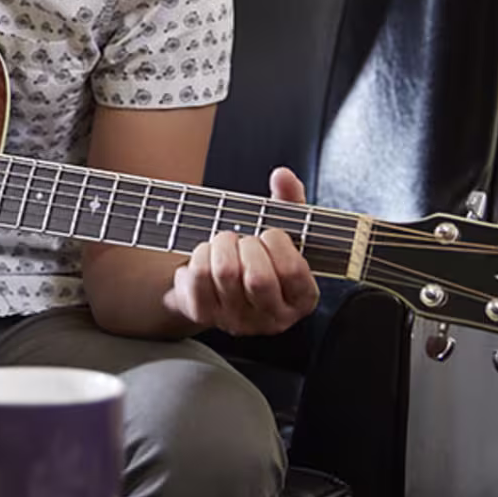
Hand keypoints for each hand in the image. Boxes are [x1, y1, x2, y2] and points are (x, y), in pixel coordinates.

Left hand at [163, 166, 318, 335]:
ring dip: (222, 244)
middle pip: (258, 278)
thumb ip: (289, 202)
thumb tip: (282, 176)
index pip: (293, 271)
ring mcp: (236, 320)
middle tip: (244, 238)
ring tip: (226, 242)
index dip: (278, 243)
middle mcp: (272, 319)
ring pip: (225, 273)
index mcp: (300, 299)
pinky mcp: (204, 314)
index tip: (270, 234)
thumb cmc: (258, 256)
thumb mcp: (281, 232)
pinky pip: (197, 277)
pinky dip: (199, 254)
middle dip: (248, 244)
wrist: (217, 285)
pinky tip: (207, 254)